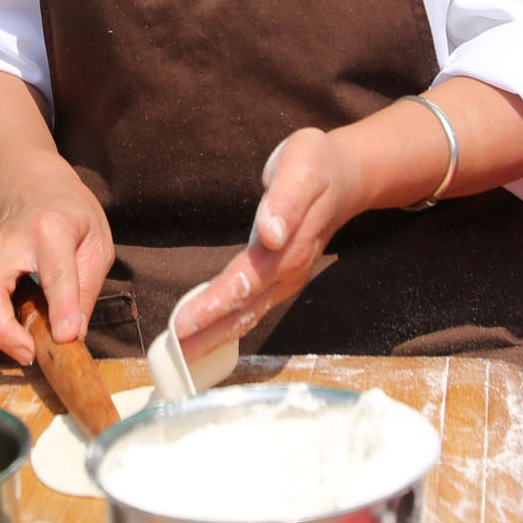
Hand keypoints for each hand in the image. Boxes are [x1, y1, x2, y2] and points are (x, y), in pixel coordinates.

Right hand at [0, 183, 112, 365]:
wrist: (34, 187)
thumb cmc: (71, 214)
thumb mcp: (96, 244)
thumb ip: (86, 288)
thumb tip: (74, 334)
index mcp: (50, 229)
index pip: (55, 273)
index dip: (61, 308)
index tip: (66, 338)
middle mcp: (11, 240)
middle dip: (3, 328)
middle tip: (29, 353)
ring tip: (27, 347)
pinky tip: (16, 331)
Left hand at [174, 127, 367, 361]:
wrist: (347, 176)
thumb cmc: (317, 165)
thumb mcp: (301, 168)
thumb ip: (286, 200)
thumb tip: (271, 233)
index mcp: (288, 247)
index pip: (244, 283)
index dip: (213, 305)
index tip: (183, 325)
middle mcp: (288, 271)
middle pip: (244, 310)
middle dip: (209, 334)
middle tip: (175, 356)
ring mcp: (287, 278)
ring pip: (249, 314)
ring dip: (217, 337)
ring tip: (186, 357)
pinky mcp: (283, 278)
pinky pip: (254, 308)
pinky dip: (231, 326)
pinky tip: (211, 337)